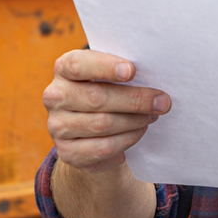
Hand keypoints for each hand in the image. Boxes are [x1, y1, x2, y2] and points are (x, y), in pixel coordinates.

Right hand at [43, 49, 171, 173]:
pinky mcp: (67, 152)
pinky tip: (139, 131)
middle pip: (96, 98)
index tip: (131, 71)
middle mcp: (54, 96)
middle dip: (135, 99)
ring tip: (152, 116)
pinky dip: (127, 139)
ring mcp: (57, 126)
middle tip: (162, 101)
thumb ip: (121, 72)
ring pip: (103, 124)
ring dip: (134, 121)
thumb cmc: (105, 90)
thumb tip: (153, 76)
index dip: (105, 66)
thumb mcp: (108, 75)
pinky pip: (103, 147)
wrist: (89, 129)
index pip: (78, 65)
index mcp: (63, 68)